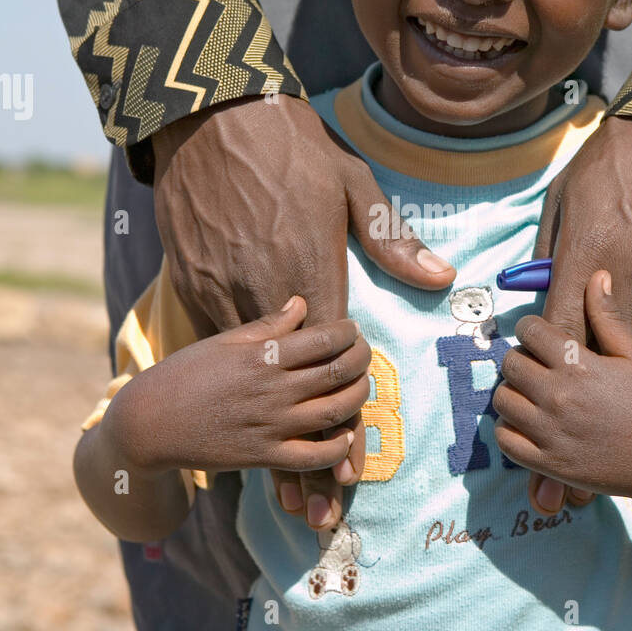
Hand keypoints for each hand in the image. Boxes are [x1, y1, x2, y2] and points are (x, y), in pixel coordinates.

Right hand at [109, 297, 371, 501]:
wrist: (149, 424)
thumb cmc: (183, 375)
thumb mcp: (223, 342)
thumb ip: (267, 326)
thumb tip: (301, 303)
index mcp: (262, 356)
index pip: (324, 339)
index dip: (348, 334)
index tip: (352, 331)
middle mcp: (272, 389)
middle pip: (338, 373)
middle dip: (361, 360)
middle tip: (364, 354)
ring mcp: (271, 425)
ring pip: (336, 412)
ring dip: (357, 398)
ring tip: (359, 386)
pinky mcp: (264, 457)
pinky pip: (315, 457)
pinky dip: (338, 447)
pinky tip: (343, 434)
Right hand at [152, 94, 454, 526]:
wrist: (207, 119)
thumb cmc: (290, 147)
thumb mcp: (350, 184)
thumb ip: (390, 238)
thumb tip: (439, 275)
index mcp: (312, 273)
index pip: (336, 360)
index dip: (346, 419)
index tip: (352, 469)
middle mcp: (266, 294)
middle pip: (293, 391)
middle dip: (308, 457)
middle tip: (323, 511)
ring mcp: (223, 291)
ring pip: (252, 381)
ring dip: (268, 438)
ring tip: (286, 496)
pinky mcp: (192, 282)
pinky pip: (218, 342)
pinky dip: (232, 387)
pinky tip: (236, 423)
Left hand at [493, 272, 631, 511]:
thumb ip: (609, 317)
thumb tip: (598, 276)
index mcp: (580, 365)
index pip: (530, 332)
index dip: (531, 329)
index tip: (540, 337)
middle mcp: (560, 396)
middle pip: (510, 364)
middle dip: (520, 359)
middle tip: (536, 366)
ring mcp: (551, 432)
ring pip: (502, 401)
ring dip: (512, 393)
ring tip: (532, 394)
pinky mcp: (548, 464)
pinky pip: (505, 440)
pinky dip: (509, 430)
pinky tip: (528, 424)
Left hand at [531, 114, 631, 505]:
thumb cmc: (621, 159)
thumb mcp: (567, 195)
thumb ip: (552, 250)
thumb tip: (541, 291)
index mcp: (592, 255)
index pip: (558, 330)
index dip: (544, 350)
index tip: (538, 352)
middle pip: (596, 354)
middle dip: (575, 367)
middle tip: (562, 370)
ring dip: (616, 373)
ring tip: (598, 376)